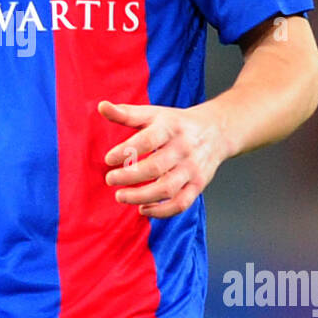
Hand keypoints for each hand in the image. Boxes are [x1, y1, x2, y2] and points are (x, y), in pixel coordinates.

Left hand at [98, 99, 226, 218]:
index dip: (127, 150)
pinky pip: (181, 203)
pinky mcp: (198, 185)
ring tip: (120, 196)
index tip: (108, 159)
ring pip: (167, 189)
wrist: (216, 131)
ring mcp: (192, 169)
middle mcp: (183, 149)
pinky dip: (162, 212)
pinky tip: (143, 209)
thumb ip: (126, 113)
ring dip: (141, 196)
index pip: (148, 140)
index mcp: (170, 128)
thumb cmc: (176, 124)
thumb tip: (101, 106)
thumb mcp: (153, 114)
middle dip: (129, 176)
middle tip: (109, 179)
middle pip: (155, 167)